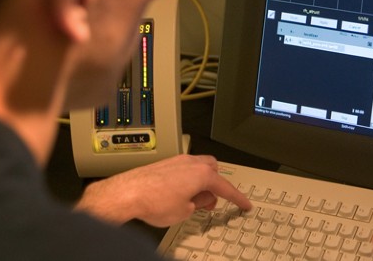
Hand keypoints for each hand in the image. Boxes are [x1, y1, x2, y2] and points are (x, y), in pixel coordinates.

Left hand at [75, 154, 251, 226]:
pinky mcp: (165, 163)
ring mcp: (178, 161)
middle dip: (215, 184)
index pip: (227, 188)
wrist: (127, 193)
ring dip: (200, 181)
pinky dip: (186, 180)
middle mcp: (192, 163)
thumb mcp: (185, 211)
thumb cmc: (153, 201)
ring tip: (191, 199)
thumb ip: (198, 203)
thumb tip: (200, 199)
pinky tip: (177, 193)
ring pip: (198, 166)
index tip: (244, 204)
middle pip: (214, 169)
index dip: (237, 198)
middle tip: (210, 201)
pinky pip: (184, 169)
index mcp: (202, 174)